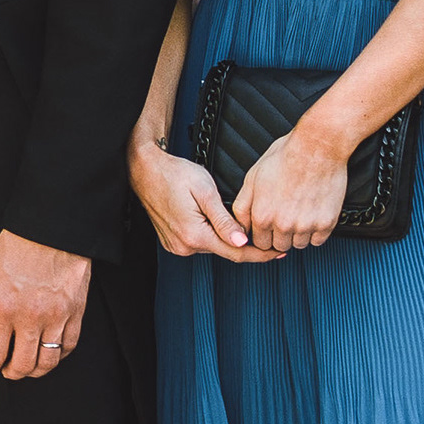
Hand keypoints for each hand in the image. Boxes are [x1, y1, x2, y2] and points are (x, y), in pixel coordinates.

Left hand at [0, 230, 88, 377]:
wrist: (52, 226)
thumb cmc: (18, 246)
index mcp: (2, 307)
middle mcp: (29, 316)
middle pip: (21, 365)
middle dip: (11, 372)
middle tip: (8, 369)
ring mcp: (56, 316)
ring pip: (47, 362)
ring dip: (35, 370)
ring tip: (28, 366)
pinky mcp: (76, 312)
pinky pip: (68, 346)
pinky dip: (57, 356)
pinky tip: (48, 352)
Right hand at [129, 138, 281, 261]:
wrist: (146, 169)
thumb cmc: (174, 174)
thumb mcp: (205, 192)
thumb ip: (225, 220)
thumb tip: (241, 241)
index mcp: (194, 235)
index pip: (236, 253)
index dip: (260, 254)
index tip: (277, 252)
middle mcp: (184, 245)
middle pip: (225, 250)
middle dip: (243, 242)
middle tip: (262, 228)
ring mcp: (176, 245)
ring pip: (212, 246)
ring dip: (225, 236)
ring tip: (231, 217)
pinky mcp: (172, 241)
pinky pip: (198, 242)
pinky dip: (210, 234)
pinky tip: (213, 219)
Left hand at [233, 124, 348, 252]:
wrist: (317, 147)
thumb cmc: (286, 156)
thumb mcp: (252, 178)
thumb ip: (243, 205)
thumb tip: (241, 225)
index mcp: (262, 215)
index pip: (259, 243)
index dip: (263, 234)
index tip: (270, 226)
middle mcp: (283, 224)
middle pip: (278, 246)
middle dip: (279, 235)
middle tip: (285, 217)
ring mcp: (306, 226)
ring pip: (298, 245)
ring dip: (298, 235)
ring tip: (299, 213)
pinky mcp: (326, 223)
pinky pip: (318, 241)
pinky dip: (316, 232)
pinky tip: (312, 215)